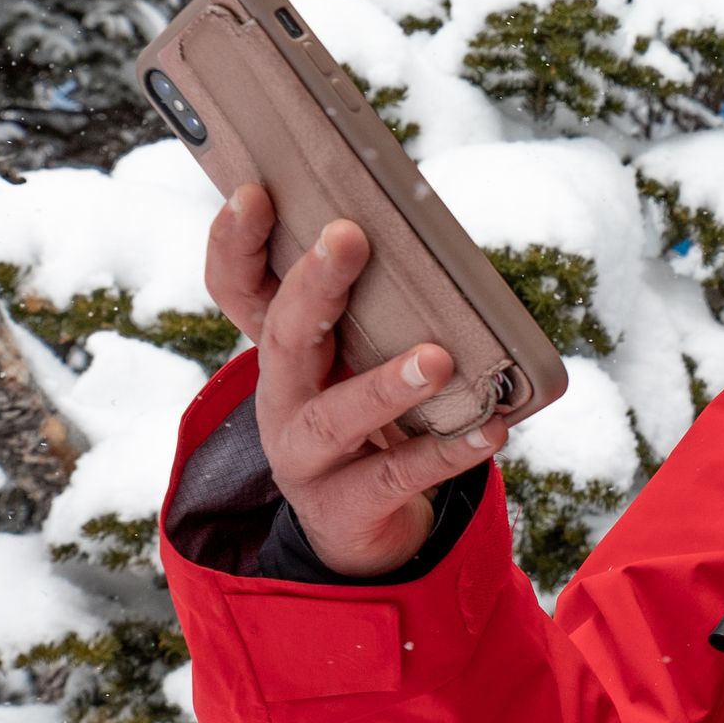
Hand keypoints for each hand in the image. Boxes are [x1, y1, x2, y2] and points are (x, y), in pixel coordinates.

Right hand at [204, 184, 504, 577]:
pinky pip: (396, 477)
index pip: (238, 290)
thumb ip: (373, 308)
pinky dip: (445, 452)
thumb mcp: (356, 359)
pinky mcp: (346, 507)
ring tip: (436, 360)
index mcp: (283, 352)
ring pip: (335, 417)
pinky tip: (488, 430)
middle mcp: (281, 399)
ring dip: (385, 384)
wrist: (360, 529)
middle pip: (284, 339)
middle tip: (347, 237)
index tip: (252, 192)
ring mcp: (307, 458)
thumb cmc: (370, 417)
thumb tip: (422, 231)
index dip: (235, 243)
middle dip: (314, 286)